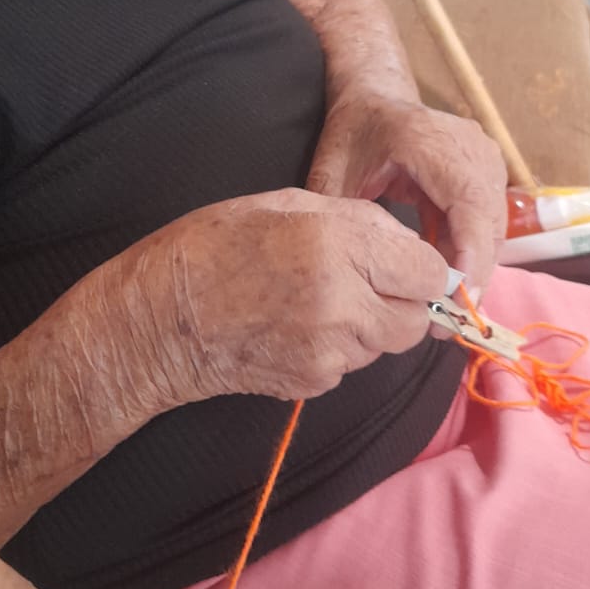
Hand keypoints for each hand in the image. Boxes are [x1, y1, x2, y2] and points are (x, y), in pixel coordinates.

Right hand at [127, 188, 449, 405]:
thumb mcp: (287, 205)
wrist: (160, 319)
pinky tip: (298, 327)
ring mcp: (329, 350)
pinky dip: (338, 349)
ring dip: (370, 326)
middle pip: (416, 320)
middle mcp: (343, 302)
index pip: (429, 272)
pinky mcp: (313, 383)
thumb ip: (359, 222)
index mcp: (340, 246)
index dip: (423, 269)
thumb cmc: (213, 247)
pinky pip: (351, 366)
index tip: (407, 266)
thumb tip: (408, 243)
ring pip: (385, 345)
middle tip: (370, 285)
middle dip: (403, 303)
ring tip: (321, 302)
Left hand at [307, 94, 506, 300]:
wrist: (376, 95)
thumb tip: (348, 271)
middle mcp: (468, 146)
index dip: (470, 251)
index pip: (467, 201)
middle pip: (489, 219)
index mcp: (429, 140)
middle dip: (476, 272)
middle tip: (451, 319)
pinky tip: (446, 279)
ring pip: (494, 225)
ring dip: (475, 266)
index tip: (459, 295)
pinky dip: (470, 251)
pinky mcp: (486, 172)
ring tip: (446, 307)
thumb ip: (340, 217)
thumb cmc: (355, 131)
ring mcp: (483, 157)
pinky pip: (487, 221)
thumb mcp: (334, 171)